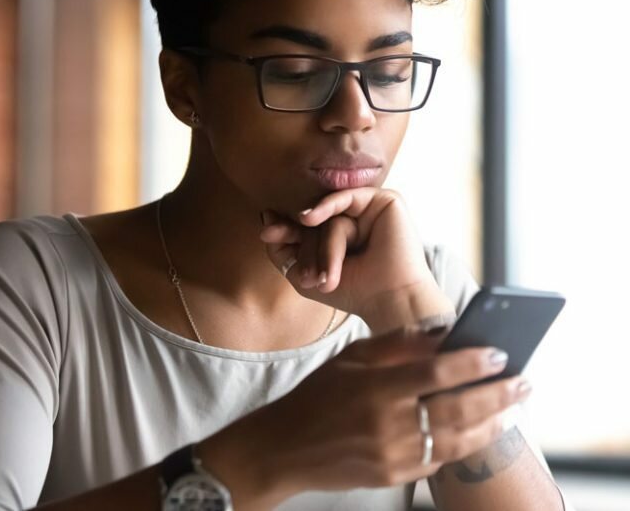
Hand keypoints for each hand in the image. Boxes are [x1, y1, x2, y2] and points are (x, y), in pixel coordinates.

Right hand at [198, 329, 530, 504]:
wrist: (287, 447)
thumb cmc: (317, 395)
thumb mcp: (350, 359)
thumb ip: (394, 346)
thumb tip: (439, 335)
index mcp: (376, 388)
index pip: (437, 372)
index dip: (473, 363)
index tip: (500, 353)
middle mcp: (389, 423)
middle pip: (458, 408)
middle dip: (498, 394)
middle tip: (524, 381)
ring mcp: (394, 455)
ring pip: (457, 439)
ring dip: (492, 423)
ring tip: (513, 408)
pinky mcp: (395, 476)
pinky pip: (439, 458)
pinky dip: (464, 443)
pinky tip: (479, 429)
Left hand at [260, 187, 454, 328]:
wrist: (389, 300)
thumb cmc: (352, 292)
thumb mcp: (303, 274)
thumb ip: (281, 249)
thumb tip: (266, 215)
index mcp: (340, 235)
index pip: (307, 225)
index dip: (285, 229)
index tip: (266, 234)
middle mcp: (355, 219)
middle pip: (316, 219)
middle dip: (300, 241)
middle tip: (292, 262)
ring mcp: (370, 210)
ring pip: (331, 216)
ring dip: (322, 247)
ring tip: (322, 278)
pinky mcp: (385, 200)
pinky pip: (346, 196)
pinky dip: (325, 206)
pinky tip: (308, 218)